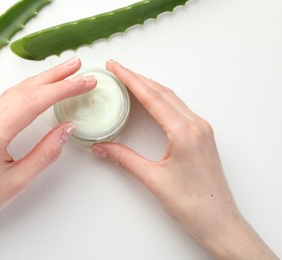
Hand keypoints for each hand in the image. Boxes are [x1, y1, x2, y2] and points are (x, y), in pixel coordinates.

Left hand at [0, 57, 95, 258]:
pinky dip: (29, 89)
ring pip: (16, 91)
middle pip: (24, 90)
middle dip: (54, 76)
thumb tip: (67, 128)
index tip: (84, 81)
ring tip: (64, 71)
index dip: (62, 89)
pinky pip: (7, 98)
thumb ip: (46, 153)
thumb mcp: (19, 181)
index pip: (34, 102)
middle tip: (77, 65)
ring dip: (42, 79)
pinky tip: (40, 86)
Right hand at [92, 60, 277, 258]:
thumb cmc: (193, 203)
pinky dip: (161, 99)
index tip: (115, 68)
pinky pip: (178, 109)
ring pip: (172, 98)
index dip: (130, 79)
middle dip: (138, 78)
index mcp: (185, 132)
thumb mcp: (153, 179)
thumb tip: (102, 148)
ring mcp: (201, 129)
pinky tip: (150, 100)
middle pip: (162, 92)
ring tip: (129, 80)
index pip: (152, 97)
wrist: (219, 221)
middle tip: (117, 69)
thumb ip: (124, 159)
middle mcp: (196, 126)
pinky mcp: (201, 136)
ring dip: (150, 87)